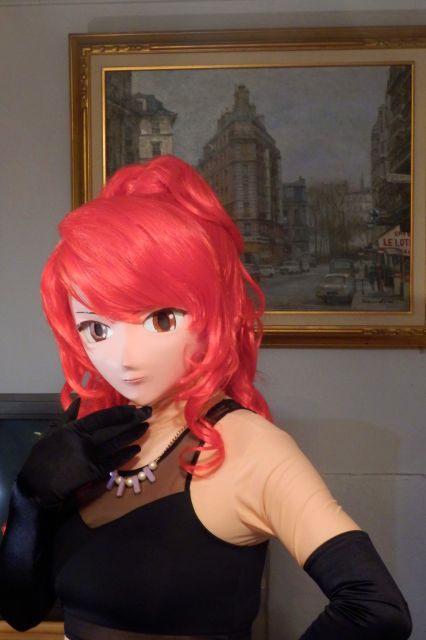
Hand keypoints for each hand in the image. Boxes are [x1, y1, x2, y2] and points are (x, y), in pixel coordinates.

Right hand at [17, 399, 150, 506]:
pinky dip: (126, 455)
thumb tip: (78, 399)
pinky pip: (113, 462)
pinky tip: (136, 449)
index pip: (102, 417)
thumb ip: (68, 415)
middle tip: (148, 414)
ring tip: (145, 428)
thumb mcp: (52, 431)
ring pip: (116, 445)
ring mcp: (89, 458)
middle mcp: (84, 442)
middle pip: (114, 430)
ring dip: (133, 436)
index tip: (133, 407)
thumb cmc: (43, 455)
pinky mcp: (93, 473)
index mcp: (74, 429)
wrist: (37, 483)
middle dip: (133, 421)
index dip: (119, 412)